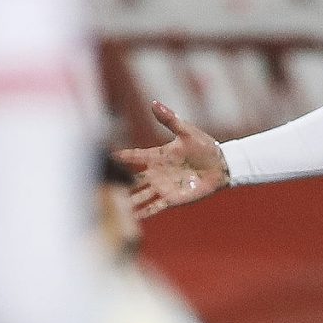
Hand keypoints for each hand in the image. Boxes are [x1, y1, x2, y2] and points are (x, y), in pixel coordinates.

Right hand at [113, 101, 230, 218]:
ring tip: (113, 208)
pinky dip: (144, 213)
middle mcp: (156, 173)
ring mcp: (163, 187)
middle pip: (132, 180)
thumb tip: (154, 103)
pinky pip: (155, 207)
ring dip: (128, 201)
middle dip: (118, 184)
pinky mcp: (172, 199)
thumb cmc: (205, 146)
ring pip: (140, 195)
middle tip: (101, 187)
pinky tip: (133, 219)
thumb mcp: (186, 131)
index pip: (134, 156)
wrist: (221, 165)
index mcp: (158, 155)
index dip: (121, 157)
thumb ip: (169, 120)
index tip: (105, 157)